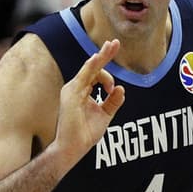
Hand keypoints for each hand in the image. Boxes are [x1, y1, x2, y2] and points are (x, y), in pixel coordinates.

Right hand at [53, 39, 123, 159]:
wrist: (72, 149)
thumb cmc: (84, 134)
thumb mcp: (104, 115)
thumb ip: (112, 102)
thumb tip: (121, 88)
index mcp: (82, 91)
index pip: (96, 75)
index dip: (108, 76)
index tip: (113, 89)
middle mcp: (76, 87)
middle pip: (93, 67)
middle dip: (105, 54)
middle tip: (115, 42)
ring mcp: (72, 89)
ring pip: (90, 68)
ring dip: (101, 57)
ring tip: (111, 46)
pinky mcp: (71, 94)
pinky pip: (83, 76)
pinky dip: (91, 66)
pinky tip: (98, 57)